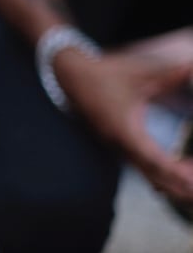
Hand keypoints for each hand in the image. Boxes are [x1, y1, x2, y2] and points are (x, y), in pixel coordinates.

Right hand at [55, 49, 192, 206]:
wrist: (72, 77)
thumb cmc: (104, 75)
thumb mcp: (139, 73)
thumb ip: (170, 74)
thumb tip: (191, 67)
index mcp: (125, 130)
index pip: (152, 158)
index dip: (173, 172)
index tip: (191, 181)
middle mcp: (121, 144)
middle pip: (152, 176)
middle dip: (178, 186)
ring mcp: (119, 147)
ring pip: (148, 175)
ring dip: (171, 183)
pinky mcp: (120, 146)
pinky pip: (143, 168)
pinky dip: (161, 176)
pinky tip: (177, 174)